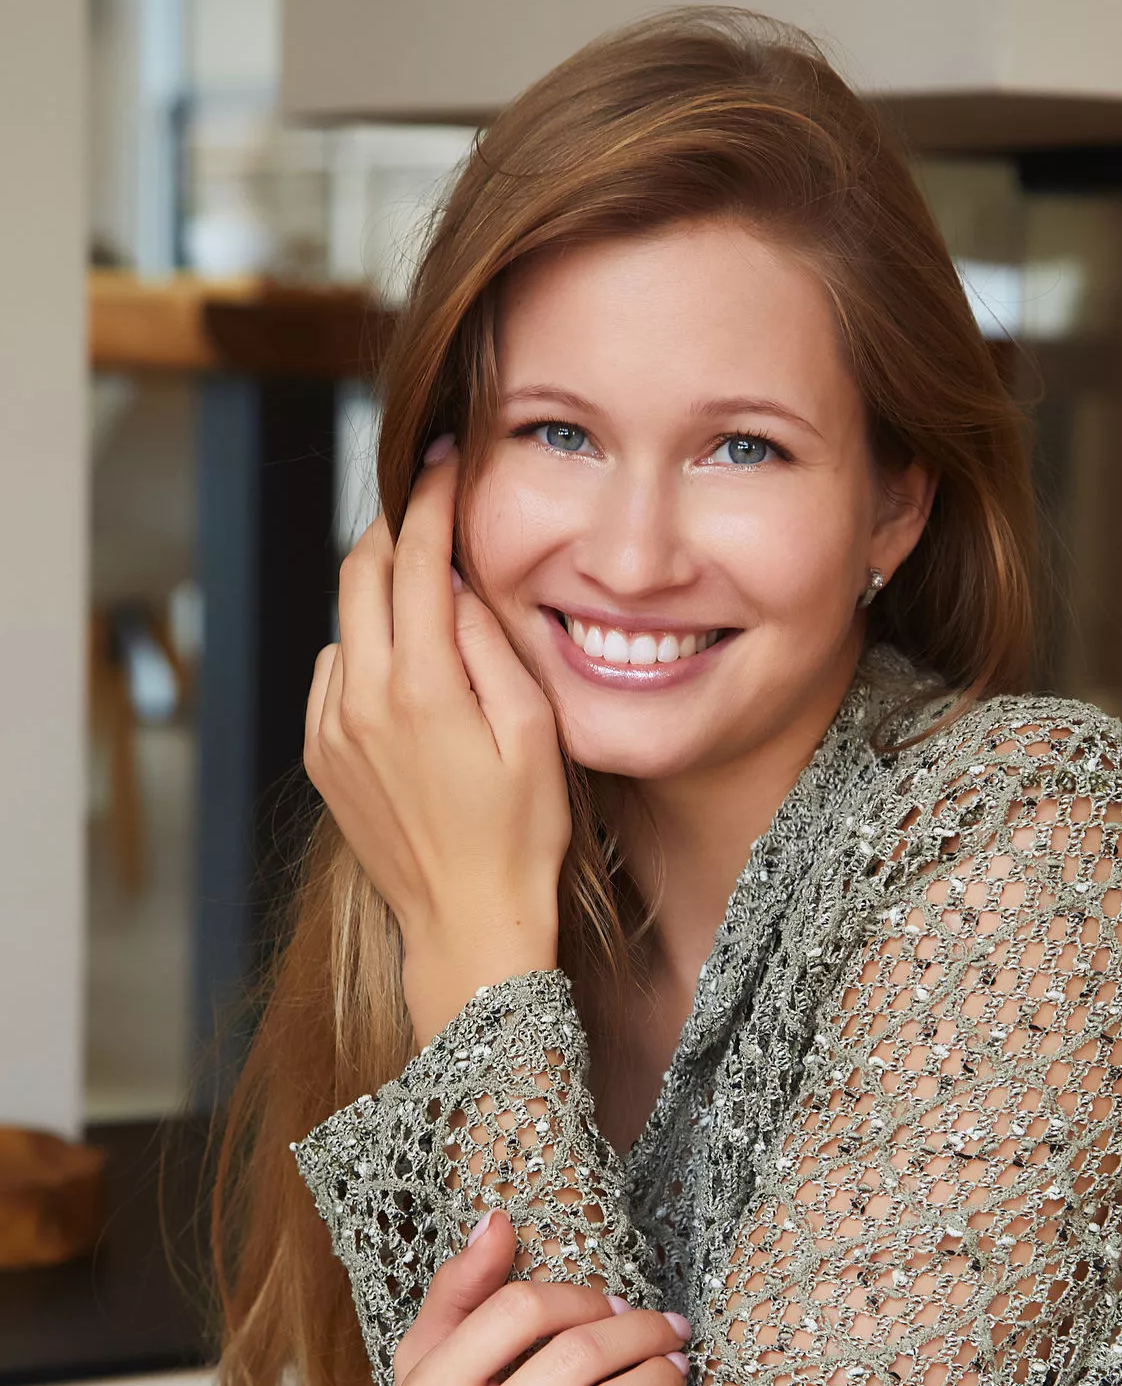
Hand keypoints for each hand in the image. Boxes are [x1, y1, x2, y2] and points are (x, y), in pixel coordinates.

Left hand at [303, 443, 570, 1046]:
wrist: (469, 924)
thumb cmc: (520, 836)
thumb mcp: (535, 733)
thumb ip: (490, 647)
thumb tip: (453, 587)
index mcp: (422, 687)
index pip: (413, 560)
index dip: (430, 499)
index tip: (445, 462)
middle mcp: (362, 700)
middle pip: (358, 573)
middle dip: (391, 527)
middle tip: (428, 503)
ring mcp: (333, 729)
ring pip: (345, 623)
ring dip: (380, 593)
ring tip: (427, 593)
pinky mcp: (323, 756)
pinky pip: (334, 675)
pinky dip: (364, 651)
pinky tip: (406, 671)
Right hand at [380, 1209, 695, 1385]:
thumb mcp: (424, 1380)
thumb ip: (456, 1296)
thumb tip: (497, 1220)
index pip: (519, 1310)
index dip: (580, 1296)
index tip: (614, 1302)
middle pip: (574, 1358)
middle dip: (639, 1332)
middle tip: (672, 1328)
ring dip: (660, 1381)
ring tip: (681, 1369)